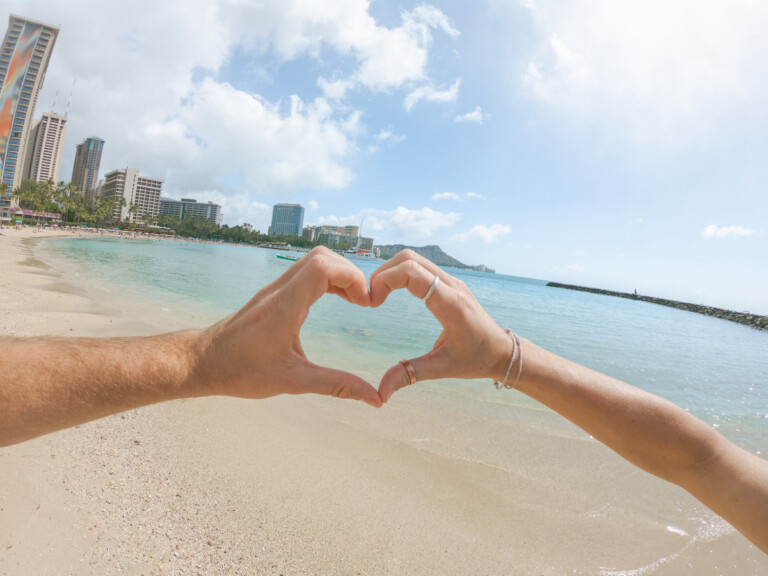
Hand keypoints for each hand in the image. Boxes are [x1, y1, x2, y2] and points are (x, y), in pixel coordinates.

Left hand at [191, 247, 382, 406]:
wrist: (203, 362)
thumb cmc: (242, 372)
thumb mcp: (293, 382)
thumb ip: (336, 386)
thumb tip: (374, 399)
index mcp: (284, 307)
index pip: (323, 267)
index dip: (352, 277)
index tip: (364, 304)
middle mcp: (279, 291)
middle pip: (322, 256)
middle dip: (350, 273)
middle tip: (363, 302)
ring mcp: (274, 289)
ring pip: (313, 260)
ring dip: (339, 274)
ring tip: (354, 301)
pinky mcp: (272, 293)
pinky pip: (304, 271)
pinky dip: (326, 278)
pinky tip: (336, 300)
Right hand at [369, 250, 512, 401]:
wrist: (503, 351)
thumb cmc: (477, 359)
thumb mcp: (442, 369)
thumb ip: (409, 374)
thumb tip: (380, 393)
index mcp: (450, 304)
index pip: (411, 272)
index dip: (385, 280)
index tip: (373, 303)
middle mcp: (451, 286)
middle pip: (409, 258)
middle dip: (383, 273)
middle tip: (371, 298)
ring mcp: (452, 281)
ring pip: (414, 258)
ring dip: (391, 271)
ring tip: (378, 295)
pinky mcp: (450, 283)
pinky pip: (421, 266)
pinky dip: (401, 272)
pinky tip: (392, 292)